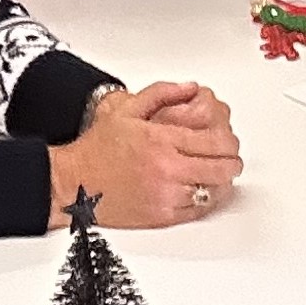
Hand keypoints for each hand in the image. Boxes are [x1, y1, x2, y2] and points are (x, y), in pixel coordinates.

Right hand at [52, 80, 244, 227]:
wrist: (74, 184)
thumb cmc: (97, 149)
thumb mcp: (127, 109)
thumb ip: (162, 93)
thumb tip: (189, 88)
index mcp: (162, 140)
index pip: (216, 142)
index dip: (229, 143)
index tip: (229, 143)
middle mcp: (167, 169)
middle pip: (222, 168)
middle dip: (231, 162)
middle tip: (231, 160)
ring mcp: (166, 195)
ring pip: (214, 191)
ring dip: (221, 182)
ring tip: (218, 175)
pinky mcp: (162, 216)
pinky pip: (198, 210)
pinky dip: (206, 200)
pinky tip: (202, 191)